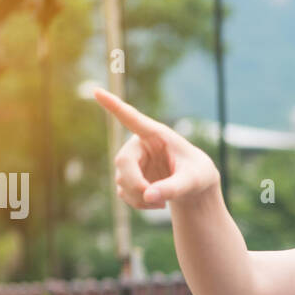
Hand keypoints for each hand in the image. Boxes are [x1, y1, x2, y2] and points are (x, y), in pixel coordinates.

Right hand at [93, 88, 219, 208]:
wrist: (195, 187)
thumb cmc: (198, 175)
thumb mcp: (192, 181)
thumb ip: (172, 188)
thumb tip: (148, 196)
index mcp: (157, 134)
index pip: (132, 118)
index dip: (114, 105)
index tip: (97, 90)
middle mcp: (140, 144)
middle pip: (123, 161)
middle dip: (135, 183)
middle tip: (153, 199)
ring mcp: (133, 162)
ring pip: (122, 180)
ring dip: (139, 196)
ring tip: (162, 203)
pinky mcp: (130, 178)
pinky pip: (124, 193)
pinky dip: (139, 203)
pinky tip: (156, 204)